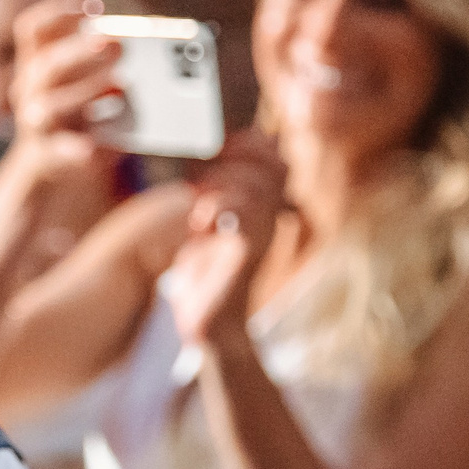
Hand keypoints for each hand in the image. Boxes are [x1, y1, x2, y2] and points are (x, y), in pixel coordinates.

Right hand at [6, 0, 125, 181]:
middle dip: (82, 52)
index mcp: (36, 60)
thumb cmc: (80, 106)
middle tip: (118, 46)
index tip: (95, 7)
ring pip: (51, 104)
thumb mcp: (88, 76)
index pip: (34, 29)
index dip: (59, 13)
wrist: (52, 157)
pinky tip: (92, 147)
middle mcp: (29, 87)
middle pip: (48, 64)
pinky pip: (57, 148)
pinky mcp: (46, 151)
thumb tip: (153, 54)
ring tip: (118, 86)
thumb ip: (107, 59)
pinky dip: (74, 147)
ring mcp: (34, 120)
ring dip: (86, 91)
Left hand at [169, 131, 285, 346]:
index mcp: (262, 200)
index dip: (245, 142)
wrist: (210, 326)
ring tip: (200, 209)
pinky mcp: (251, 253)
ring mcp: (265, 231)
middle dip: (234, 160)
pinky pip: (250, 217)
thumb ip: (206, 195)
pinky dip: (224, 210)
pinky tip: (204, 221)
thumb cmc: (203, 276)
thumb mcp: (202, 227)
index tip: (210, 156)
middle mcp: (271, 212)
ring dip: (223, 188)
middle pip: (273, 160)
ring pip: (260, 186)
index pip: (270, 149)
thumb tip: (194, 164)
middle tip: (202, 185)